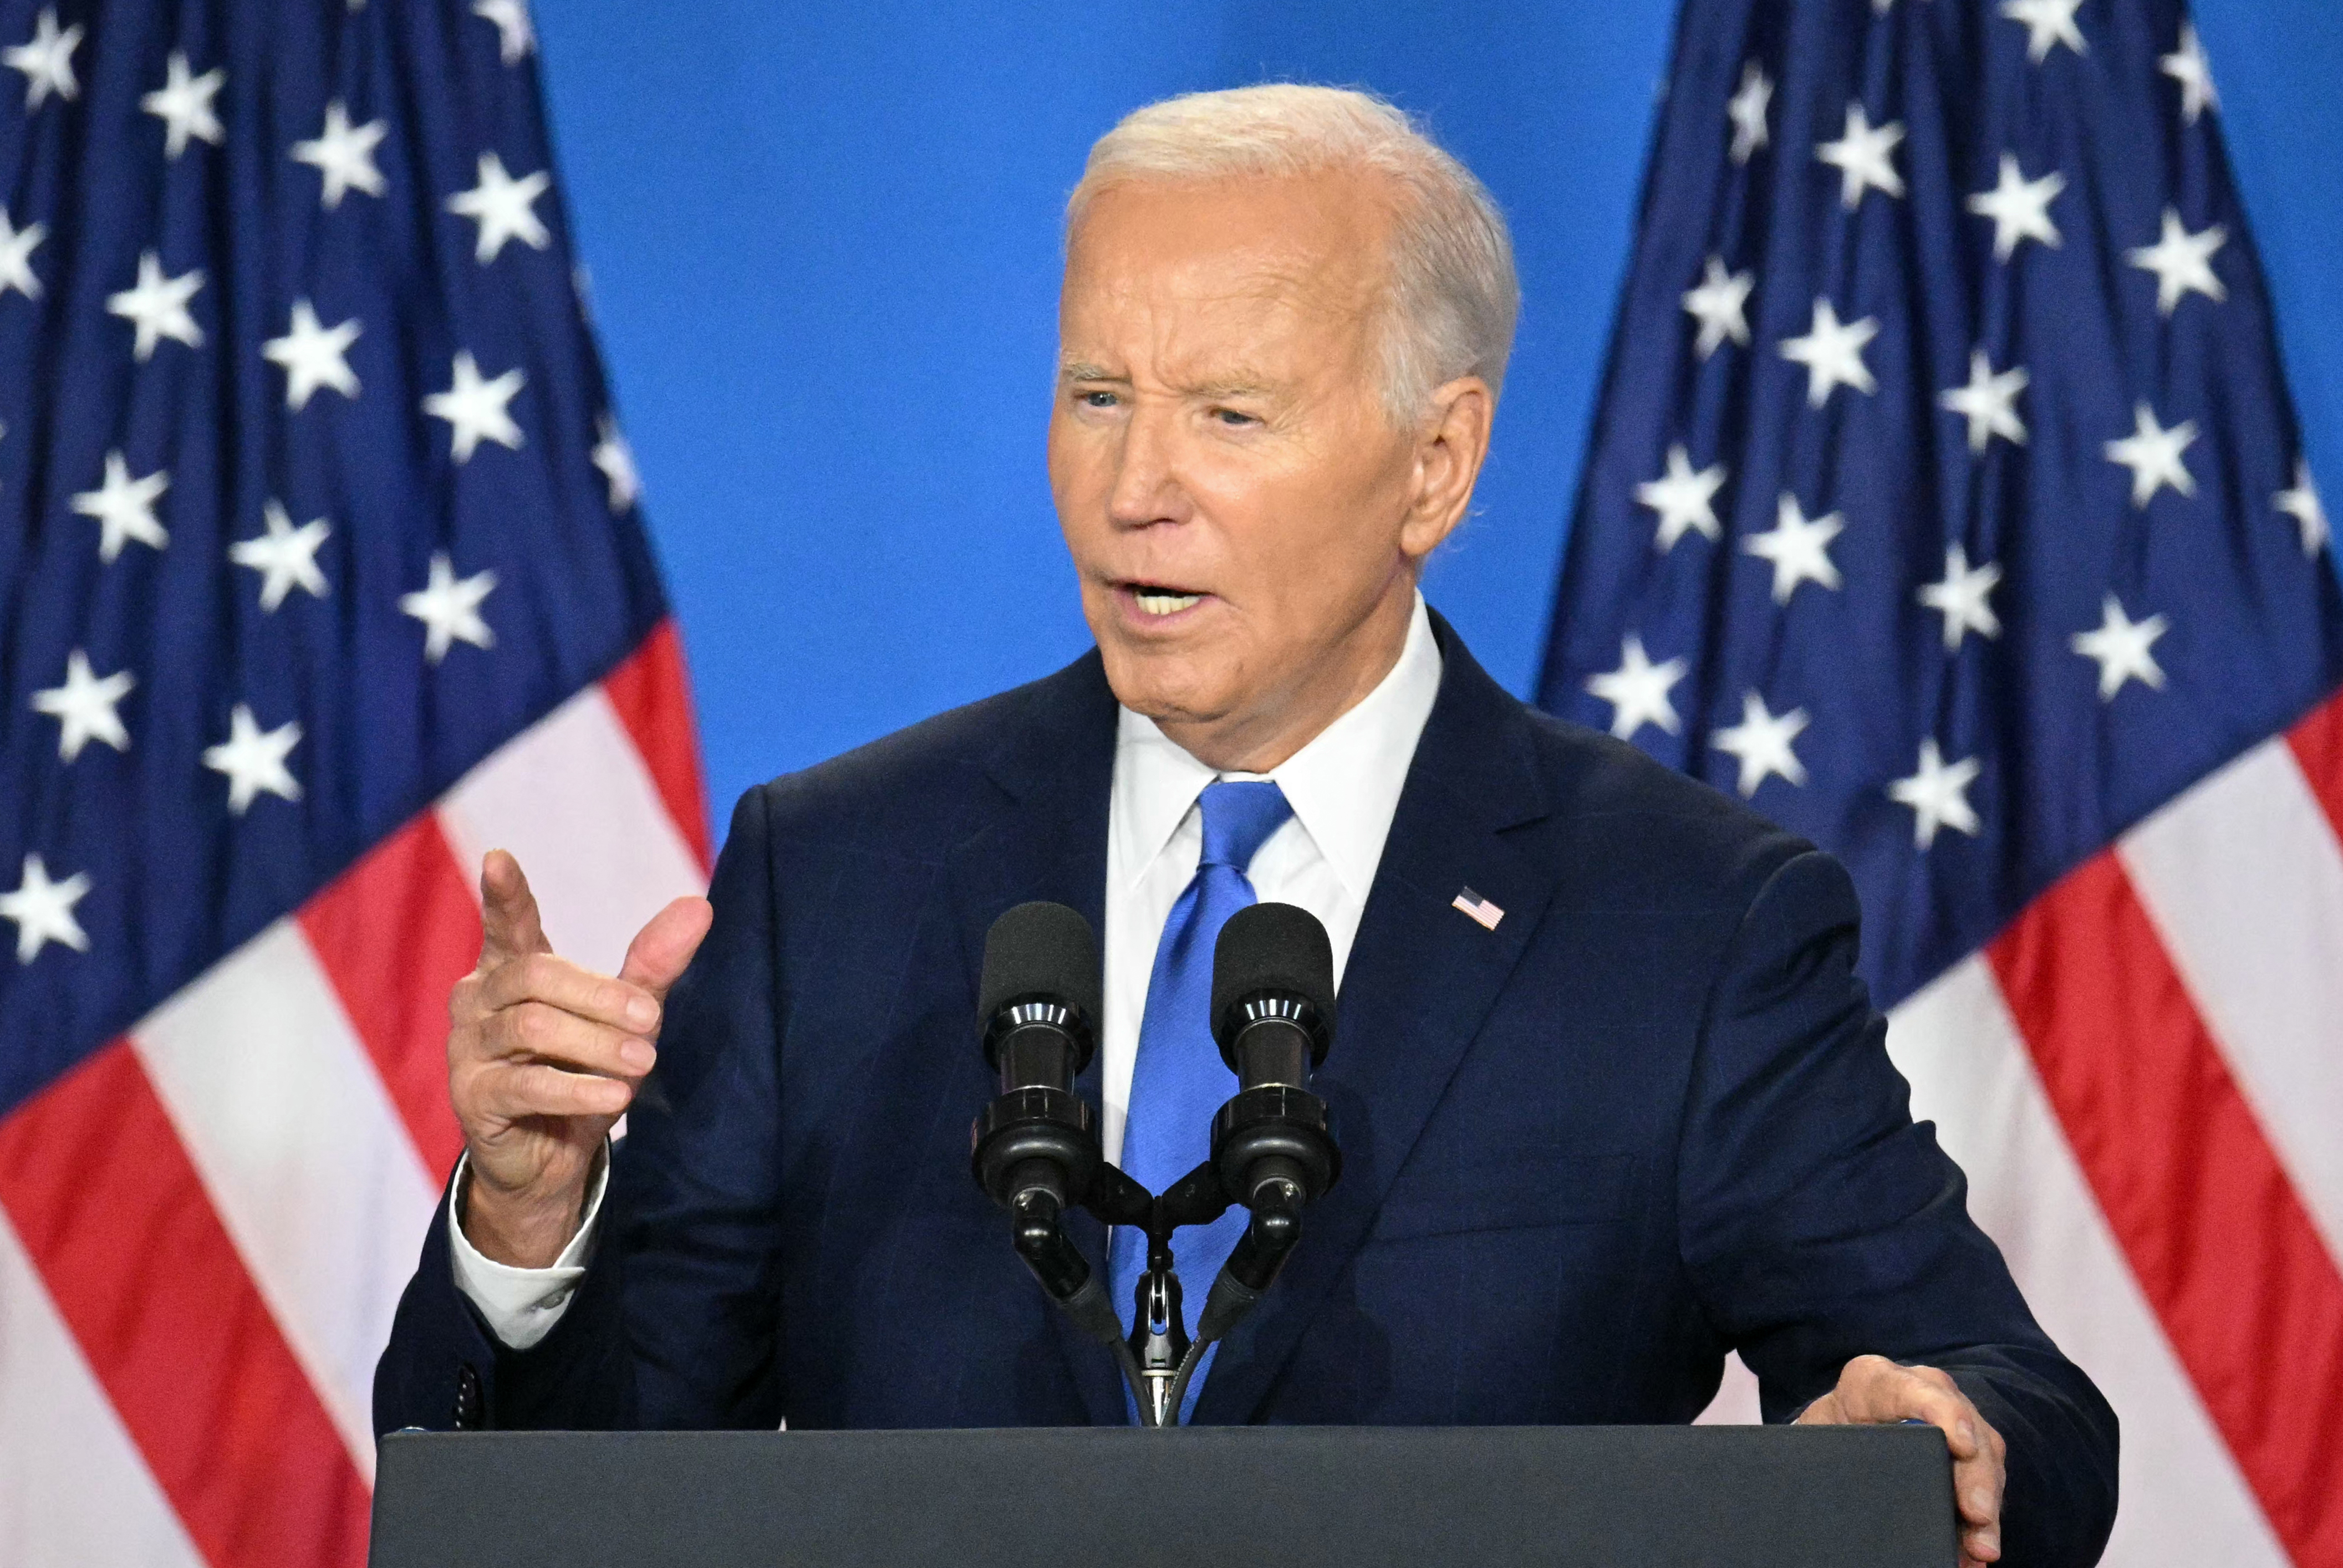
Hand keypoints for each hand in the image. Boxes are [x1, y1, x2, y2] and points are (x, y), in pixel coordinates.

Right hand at [448, 849, 712, 1267]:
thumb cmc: (582, 1072)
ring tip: (643, 1061)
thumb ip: (652, 965)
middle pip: (537, 975)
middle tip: (653, 1021)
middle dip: (602, 996)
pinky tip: (616, 1096)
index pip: (505, 924)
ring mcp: (467, 1049)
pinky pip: (525, 1084)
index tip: (498, 858)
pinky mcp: (472, 1098)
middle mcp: (478, 1000)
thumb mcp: (623, 1018)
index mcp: (510, 969)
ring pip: (532, 1025)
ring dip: (596, 1043)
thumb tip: (699, 905)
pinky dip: (577, 1088)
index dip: (504, 894)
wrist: (550, 1160)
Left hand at [1796, 1354, 2006, 1565]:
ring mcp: (1950, 1417)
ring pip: (1983, 1456)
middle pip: (1961, 1426)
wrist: (1834, 1435)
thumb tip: (1845, 1491)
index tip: (1961, 1444)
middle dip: (1974, 1474)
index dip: (1940, 1411)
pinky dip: (1984, 1520)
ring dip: (1986, 1506)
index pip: (1908, 1388)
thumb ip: (1830, 1450)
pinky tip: (1977, 1550)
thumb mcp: (1818, 1437)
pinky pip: (1985, 1481)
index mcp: (1873, 1380)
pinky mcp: (1965, 1449)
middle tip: (1978, 1514)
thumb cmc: (1822, 1434)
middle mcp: (1921, 1389)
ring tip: (1982, 1547)